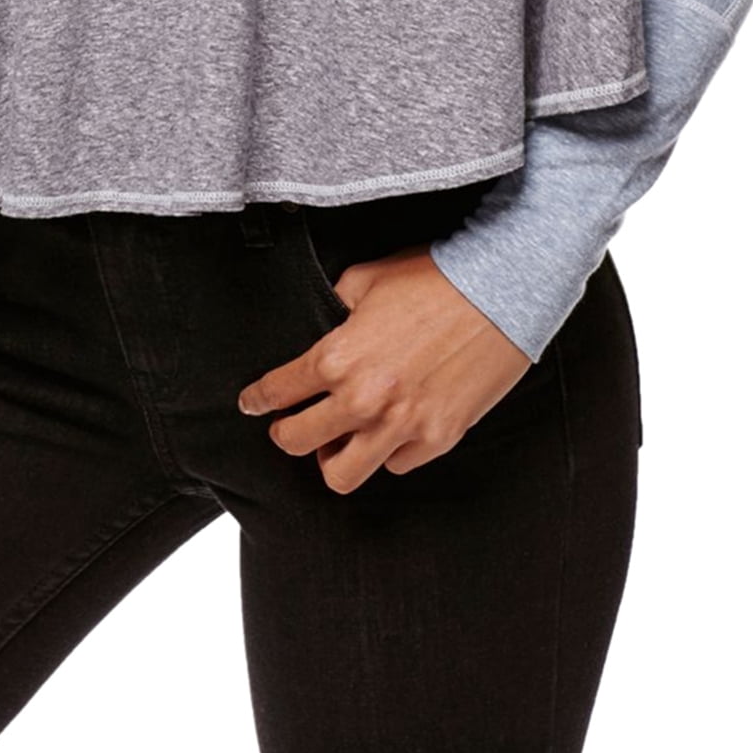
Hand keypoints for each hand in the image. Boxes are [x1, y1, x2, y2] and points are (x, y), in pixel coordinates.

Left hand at [236, 243, 533, 492]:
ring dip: (333, 456)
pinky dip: (387, 451)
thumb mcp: (366, 279)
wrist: (499, 289)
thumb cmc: (434, 278)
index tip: (252, 404)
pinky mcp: (438, 438)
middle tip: (289, 425)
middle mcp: (364, 400)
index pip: (278, 392)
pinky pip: (395, 464)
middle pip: (296, 443)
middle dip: (285, 433)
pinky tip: (389, 429)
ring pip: (341, 475)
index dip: (257, 400)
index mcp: (338, 357)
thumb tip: (321, 324)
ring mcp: (402, 425)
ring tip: (338, 440)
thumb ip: (333, 306)